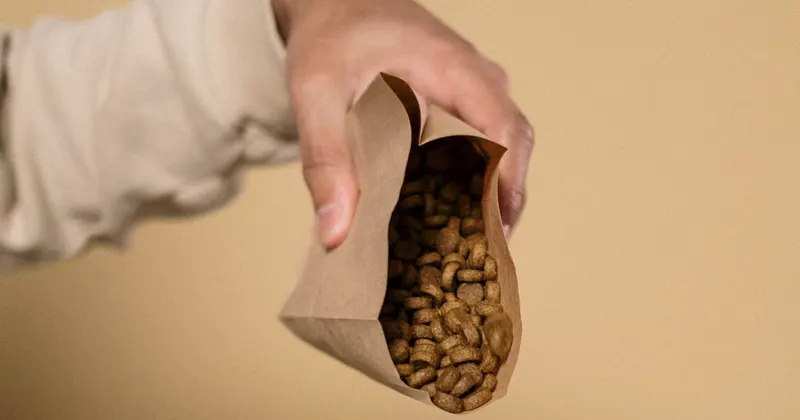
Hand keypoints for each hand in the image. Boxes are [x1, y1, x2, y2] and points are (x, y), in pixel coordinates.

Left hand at [272, 0, 533, 248]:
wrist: (333, 3)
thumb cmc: (331, 37)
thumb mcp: (316, 92)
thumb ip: (325, 158)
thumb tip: (336, 231)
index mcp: (456, 70)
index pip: (506, 130)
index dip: (508, 187)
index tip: (491, 235)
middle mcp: (476, 82)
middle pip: (511, 149)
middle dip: (498, 205)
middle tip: (471, 259)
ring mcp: (471, 93)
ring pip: (499, 152)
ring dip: (485, 198)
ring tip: (458, 248)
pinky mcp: (456, 106)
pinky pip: (476, 146)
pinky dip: (466, 183)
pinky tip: (441, 216)